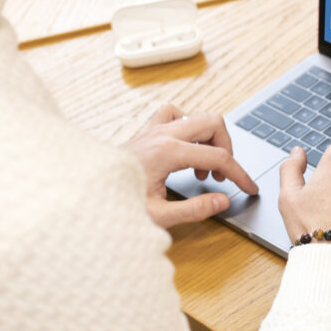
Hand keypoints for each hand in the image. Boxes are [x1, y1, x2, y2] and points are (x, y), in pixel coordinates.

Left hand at [120, 103, 258, 228]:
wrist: (81, 194)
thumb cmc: (113, 204)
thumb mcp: (158, 216)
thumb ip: (195, 209)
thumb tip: (222, 201)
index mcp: (168, 152)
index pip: (219, 157)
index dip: (240, 174)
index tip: (249, 188)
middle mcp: (162, 134)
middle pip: (213, 123)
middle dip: (227, 147)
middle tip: (222, 174)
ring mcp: (153, 129)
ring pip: (197, 116)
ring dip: (209, 139)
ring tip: (202, 169)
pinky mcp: (146, 132)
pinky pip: (174, 114)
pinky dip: (187, 127)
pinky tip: (184, 148)